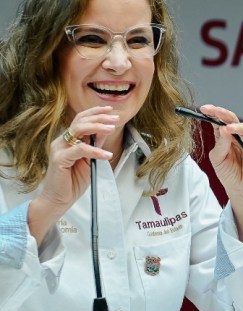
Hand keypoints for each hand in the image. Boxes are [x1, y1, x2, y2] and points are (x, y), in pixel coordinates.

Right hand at [28, 107, 117, 244]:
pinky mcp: (59, 159)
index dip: (96, 113)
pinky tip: (107, 154)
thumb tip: (107, 130)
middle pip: (80, 121)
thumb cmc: (73, 181)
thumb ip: (95, 145)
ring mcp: (59, 148)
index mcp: (68, 140)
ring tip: (112, 129)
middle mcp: (62, 141)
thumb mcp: (90, 160)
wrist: (59, 199)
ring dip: (98, 127)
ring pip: (78, 130)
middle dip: (99, 117)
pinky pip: (80, 150)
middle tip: (115, 119)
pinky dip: (95, 150)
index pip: (81, 119)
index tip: (111, 111)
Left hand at [199, 104, 242, 252]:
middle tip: (215, 111)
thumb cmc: (227, 173)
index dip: (212, 113)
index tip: (203, 108)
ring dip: (237, 128)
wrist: (239, 188)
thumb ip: (220, 144)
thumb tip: (222, 128)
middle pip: (232, 120)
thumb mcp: (217, 159)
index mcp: (224, 136)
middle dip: (223, 114)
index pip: (218, 121)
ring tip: (229, 129)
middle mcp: (236, 136)